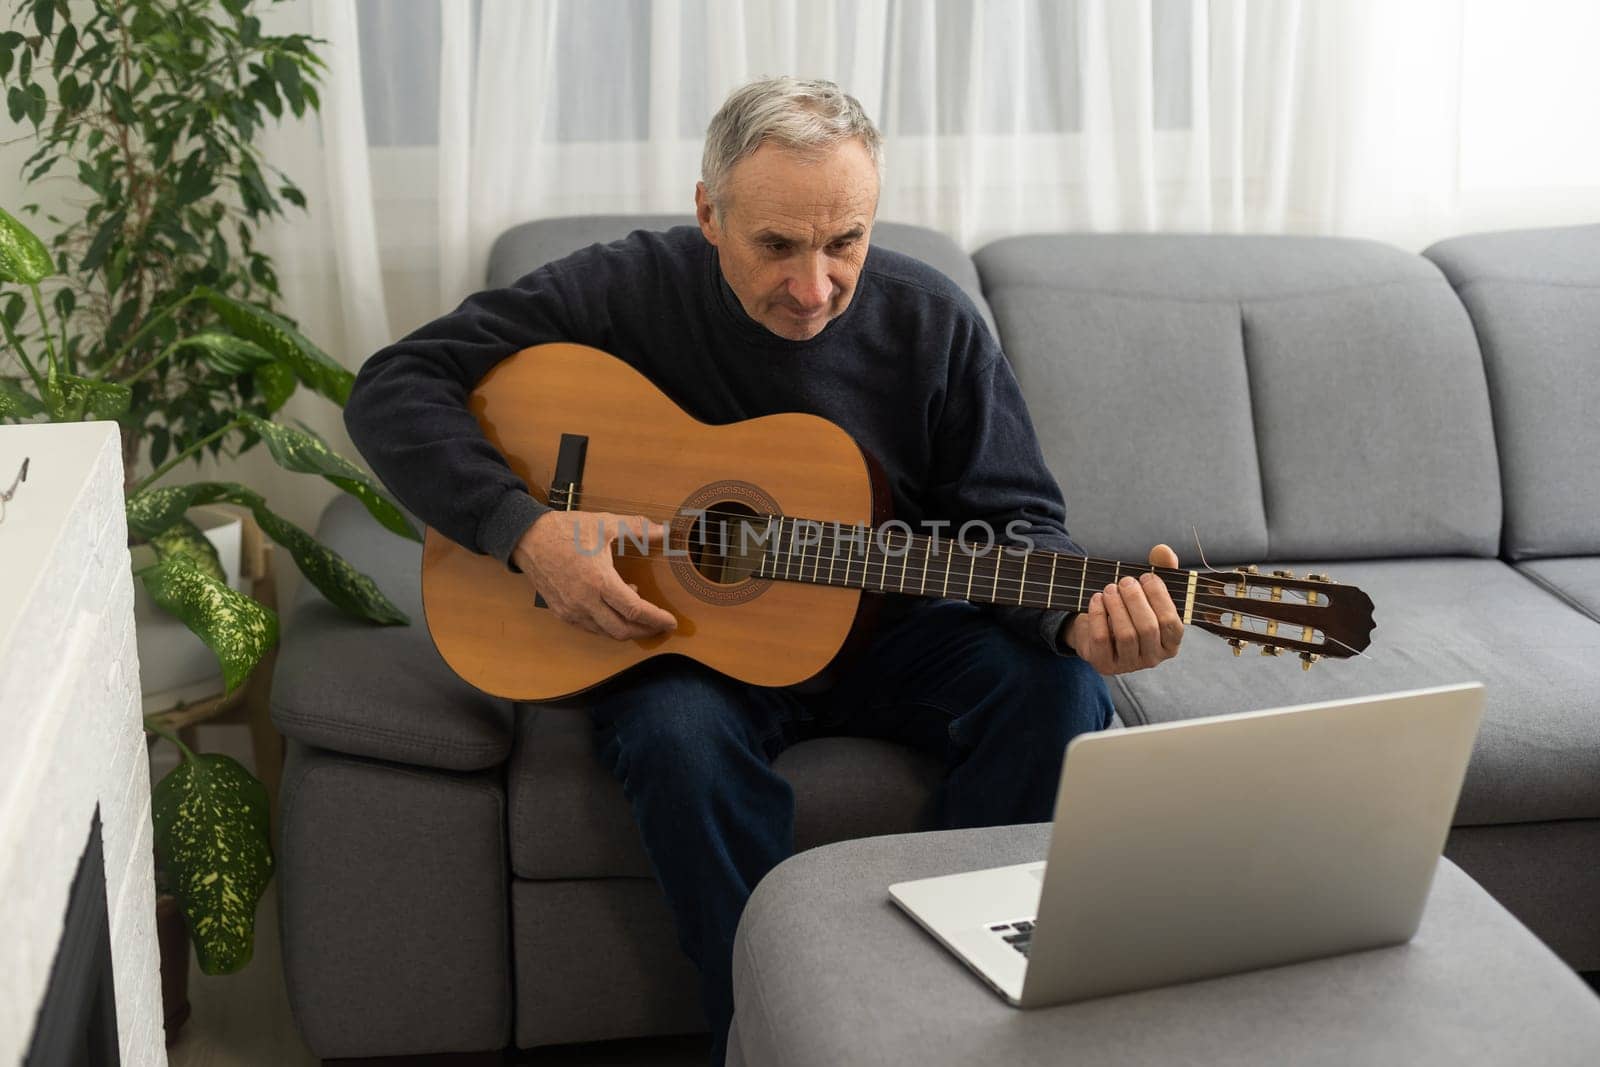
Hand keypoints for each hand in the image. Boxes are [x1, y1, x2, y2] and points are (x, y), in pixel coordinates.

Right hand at [511, 510, 676, 640]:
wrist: (528, 538)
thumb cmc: (567, 531)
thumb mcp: (605, 524)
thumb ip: (638, 529)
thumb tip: (664, 530)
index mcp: (599, 582)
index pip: (635, 611)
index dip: (656, 619)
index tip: (671, 622)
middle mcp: (585, 602)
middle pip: (622, 630)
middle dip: (645, 631)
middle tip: (659, 625)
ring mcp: (571, 611)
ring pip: (606, 633)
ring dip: (626, 628)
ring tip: (637, 611)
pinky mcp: (562, 613)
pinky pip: (591, 628)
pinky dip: (607, 624)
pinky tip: (613, 607)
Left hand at [1064, 544, 1183, 674]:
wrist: (1096, 628)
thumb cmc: (1130, 609)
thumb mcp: (1148, 591)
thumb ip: (1161, 570)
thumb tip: (1163, 551)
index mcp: (1170, 642)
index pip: (1171, 622)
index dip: (1160, 597)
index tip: (1147, 576)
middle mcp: (1153, 658)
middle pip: (1148, 628)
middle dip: (1135, 600)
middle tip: (1125, 581)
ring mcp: (1128, 665)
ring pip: (1125, 635)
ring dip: (1116, 606)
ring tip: (1110, 589)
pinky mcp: (1104, 664)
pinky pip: (1102, 639)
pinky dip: (1098, 615)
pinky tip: (1097, 599)